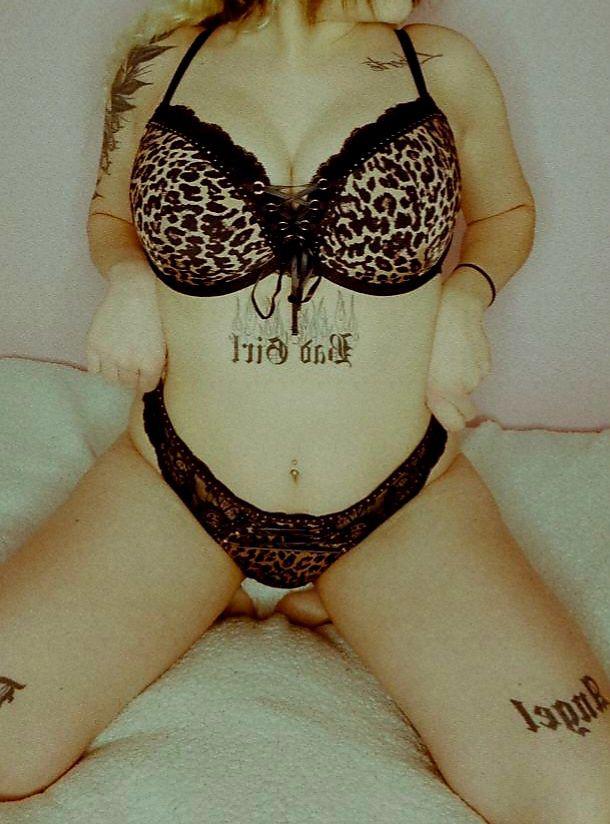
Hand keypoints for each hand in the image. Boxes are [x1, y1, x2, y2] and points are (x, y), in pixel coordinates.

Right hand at [85, 270, 165, 394]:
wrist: (135, 290)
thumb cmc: (154, 314)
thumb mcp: (165, 343)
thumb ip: (160, 365)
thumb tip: (154, 381)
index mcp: (152, 364)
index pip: (146, 387)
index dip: (145, 380)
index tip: (144, 373)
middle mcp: (130, 363)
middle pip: (128, 383)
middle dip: (131, 375)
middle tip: (131, 362)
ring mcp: (110, 355)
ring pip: (111, 379)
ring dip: (115, 372)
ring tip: (119, 358)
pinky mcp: (94, 345)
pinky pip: (94, 369)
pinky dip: (99, 365)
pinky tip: (106, 355)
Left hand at [425, 286, 491, 431]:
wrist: (454, 311)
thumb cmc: (429, 337)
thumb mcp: (419, 369)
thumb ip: (429, 394)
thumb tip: (437, 410)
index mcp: (439, 392)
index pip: (455, 425)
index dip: (452, 421)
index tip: (448, 415)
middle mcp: (460, 388)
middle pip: (467, 412)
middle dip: (460, 405)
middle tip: (449, 387)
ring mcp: (475, 377)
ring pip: (470, 390)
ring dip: (463, 380)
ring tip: (450, 359)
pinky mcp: (486, 366)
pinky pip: (478, 375)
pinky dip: (471, 368)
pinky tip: (461, 352)